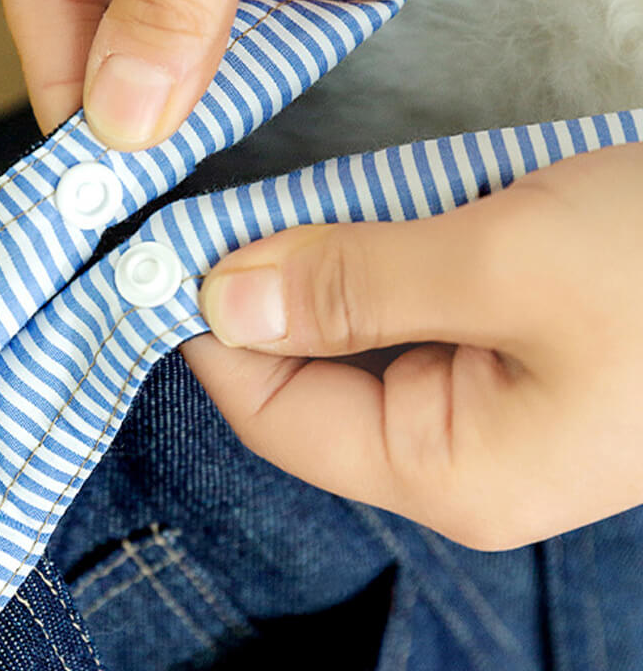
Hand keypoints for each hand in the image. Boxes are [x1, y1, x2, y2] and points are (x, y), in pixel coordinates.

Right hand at [0, 0, 513, 146]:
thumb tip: (125, 114)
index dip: (59, 78)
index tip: (82, 168)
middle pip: (112, 10)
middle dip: (131, 93)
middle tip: (145, 184)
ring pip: (189, 18)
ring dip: (200, 86)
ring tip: (202, 163)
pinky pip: (264, 3)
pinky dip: (265, 55)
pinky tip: (262, 104)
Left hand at [181, 143, 642, 549]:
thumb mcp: (501, 259)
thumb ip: (353, 284)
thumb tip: (225, 297)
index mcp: (445, 469)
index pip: (272, 412)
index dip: (209, 332)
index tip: (163, 253)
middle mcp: (455, 455)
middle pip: (306, 377)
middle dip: (261, 292)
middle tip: (216, 204)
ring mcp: (484, 407)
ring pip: (351, 337)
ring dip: (319, 266)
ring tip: (287, 200)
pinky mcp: (507, 354)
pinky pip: (405, 312)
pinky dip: (373, 259)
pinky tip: (365, 214)